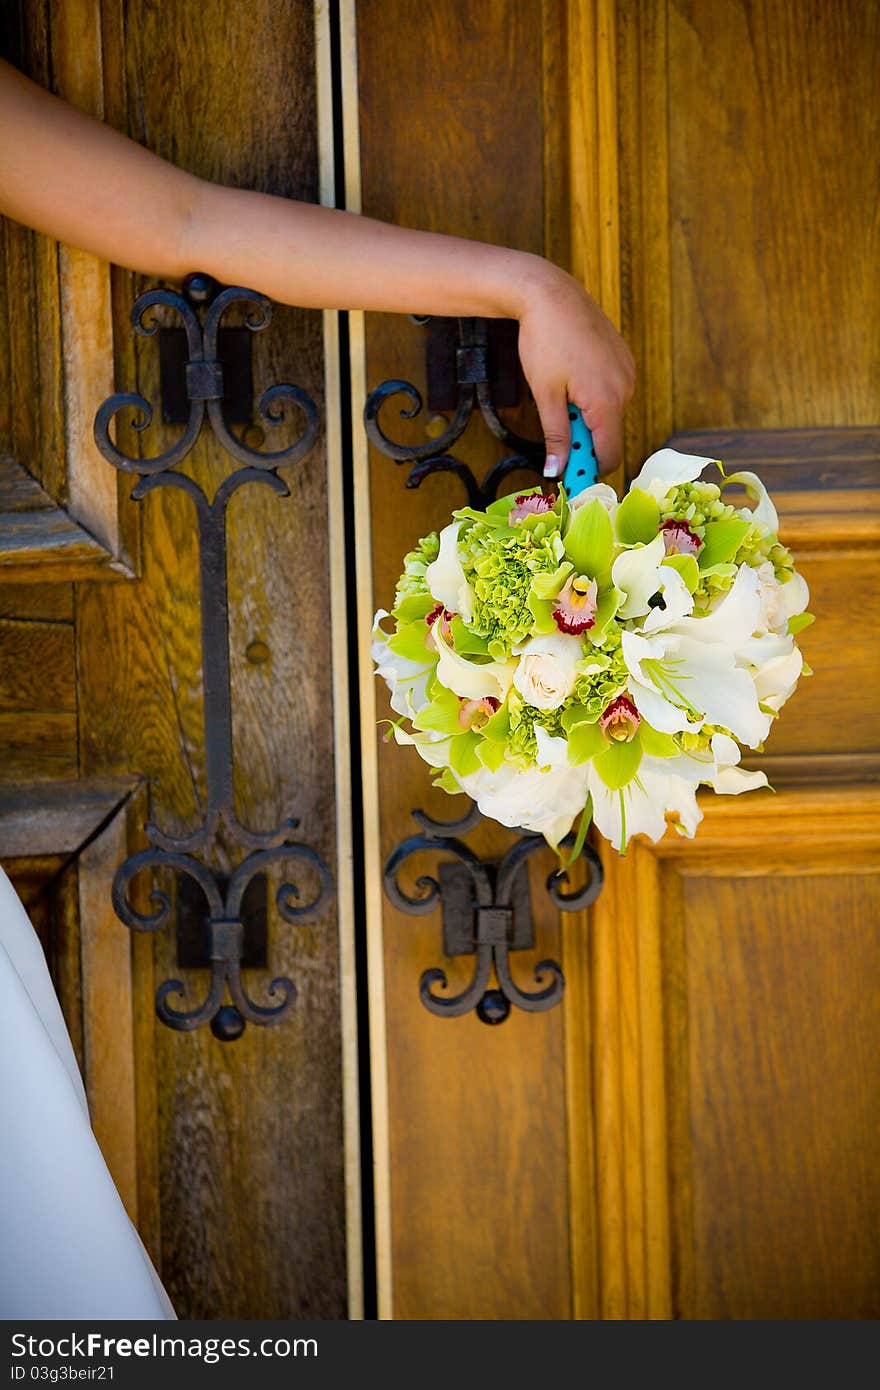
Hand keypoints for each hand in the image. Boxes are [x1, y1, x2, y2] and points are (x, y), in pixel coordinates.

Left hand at [515, 263, 634, 477]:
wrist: (551, 294)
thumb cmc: (544, 342)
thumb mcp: (546, 395)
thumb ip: (556, 437)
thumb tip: (556, 472)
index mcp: (607, 401)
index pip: (609, 455)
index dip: (590, 471)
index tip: (570, 478)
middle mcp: (625, 389)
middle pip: (609, 436)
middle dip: (584, 443)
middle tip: (557, 432)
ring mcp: (627, 373)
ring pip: (610, 415)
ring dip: (588, 419)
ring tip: (563, 397)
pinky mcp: (624, 360)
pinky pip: (613, 393)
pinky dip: (594, 400)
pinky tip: (573, 381)